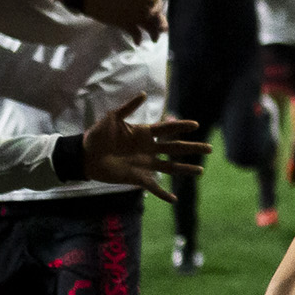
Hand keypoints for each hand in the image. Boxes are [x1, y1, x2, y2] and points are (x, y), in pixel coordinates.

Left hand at [79, 0, 165, 36]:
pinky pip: (135, 32)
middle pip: (155, 16)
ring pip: (148, 25)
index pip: (155, 3)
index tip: (150, 14)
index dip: (157, 9)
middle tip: (162, 30)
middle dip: (161, 23)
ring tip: (154, 40)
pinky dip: (138, 38)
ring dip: (153, 32)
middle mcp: (138, 7)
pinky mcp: (124, 24)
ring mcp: (132, 16)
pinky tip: (136, 42)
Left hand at [81, 97, 208, 203]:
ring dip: (185, 170)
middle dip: (192, 148)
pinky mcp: (138, 177)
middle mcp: (149, 149)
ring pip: (170, 167)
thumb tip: (144, 95)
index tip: (196, 125)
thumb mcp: (112, 118)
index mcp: (144, 133)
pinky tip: (174, 200)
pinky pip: (154, 186)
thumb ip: (128, 108)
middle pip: (175, 148)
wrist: (85, 155)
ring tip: (201, 171)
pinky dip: (163, 194)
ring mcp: (145, 164)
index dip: (181, 127)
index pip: (167, 129)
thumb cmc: (97, 135)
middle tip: (209, 148)